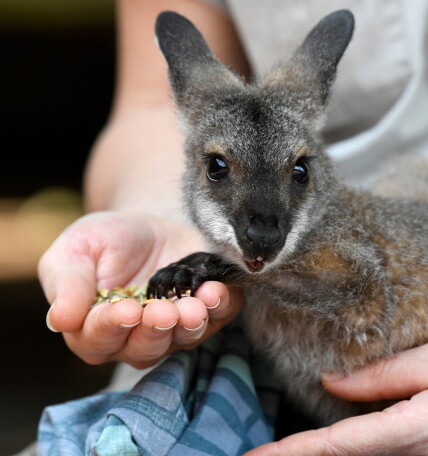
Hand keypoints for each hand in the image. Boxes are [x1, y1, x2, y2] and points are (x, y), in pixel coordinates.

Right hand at [38, 211, 243, 367]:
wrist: (149, 225)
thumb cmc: (105, 241)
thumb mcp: (76, 251)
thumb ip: (66, 284)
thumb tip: (60, 319)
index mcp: (95, 328)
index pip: (98, 340)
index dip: (111, 328)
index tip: (126, 310)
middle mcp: (136, 338)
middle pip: (144, 348)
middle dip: (156, 331)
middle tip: (165, 311)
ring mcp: (176, 330)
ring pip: (183, 340)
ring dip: (191, 324)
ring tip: (195, 306)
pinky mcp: (209, 312)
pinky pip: (219, 318)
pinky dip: (221, 307)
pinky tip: (217, 291)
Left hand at [247, 336, 427, 455]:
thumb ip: (385, 374)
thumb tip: (332, 382)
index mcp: (417, 427)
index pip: (342, 444)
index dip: (296, 452)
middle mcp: (419, 449)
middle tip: (257, 455)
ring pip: (363, 455)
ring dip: (322, 452)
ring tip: (283, 447)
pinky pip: (383, 446)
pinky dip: (350, 445)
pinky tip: (333, 438)